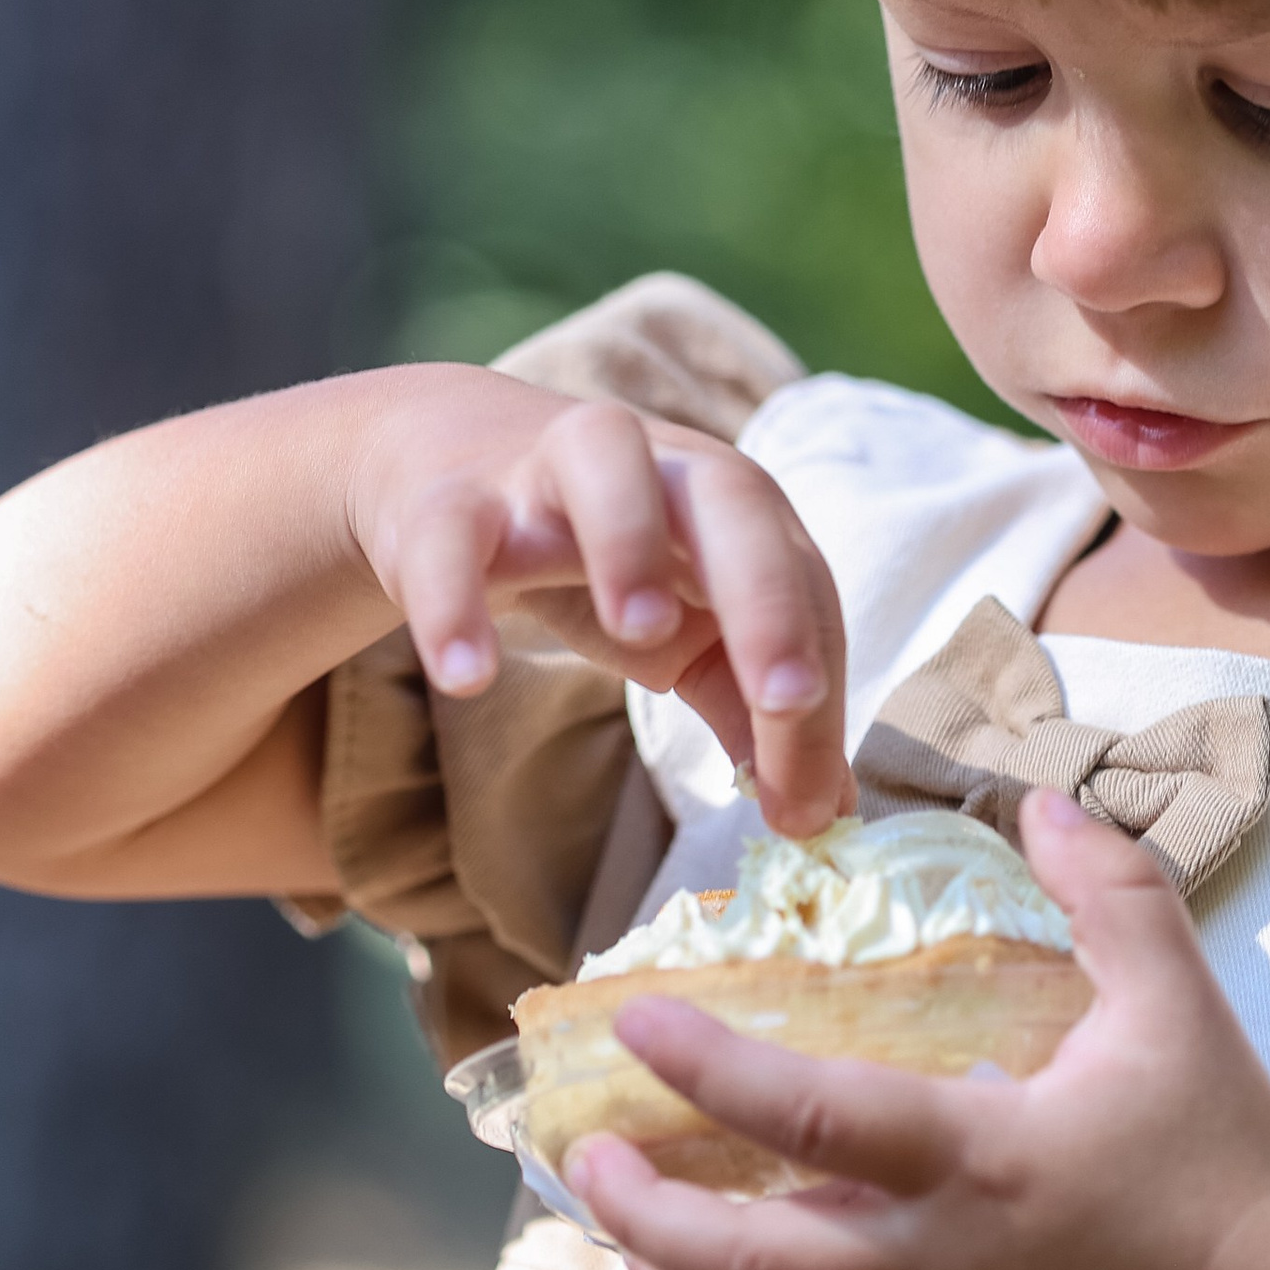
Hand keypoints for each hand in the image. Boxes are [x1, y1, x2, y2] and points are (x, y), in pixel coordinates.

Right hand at [345, 366, 848, 832]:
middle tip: (785, 699)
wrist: (448, 466)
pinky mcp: (450, 495)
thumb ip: (748, 711)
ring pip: (602, 457)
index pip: (800, 582)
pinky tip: (465, 677)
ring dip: (630, 541)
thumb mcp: (686, 632)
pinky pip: (451, 532)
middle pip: (732, 495)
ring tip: (640, 634)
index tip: (808, 802)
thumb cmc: (600, 558)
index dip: (812, 681)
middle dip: (768, 592)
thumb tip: (821, 812)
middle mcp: (659, 466)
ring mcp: (550, 468)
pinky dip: (456, 597)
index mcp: (734, 509)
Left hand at [563, 792, 1269, 1269]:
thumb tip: (1041, 800)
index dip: (706, 1068)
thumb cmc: (1230, 1159)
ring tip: (613, 1233)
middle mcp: (931, 1263)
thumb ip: (1112, 892)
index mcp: (980, 1159)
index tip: (632, 1023)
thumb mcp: (1180, 1007)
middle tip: (584, 1150)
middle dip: (641, 1212)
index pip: (808, 1118)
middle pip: (741, 1265)